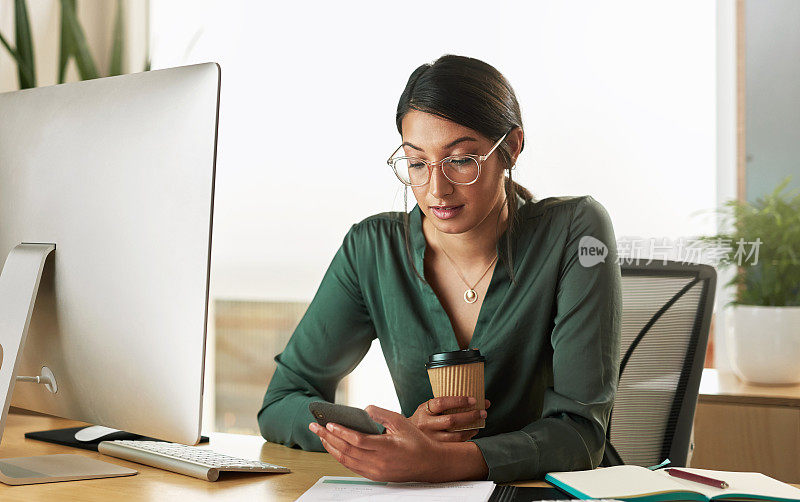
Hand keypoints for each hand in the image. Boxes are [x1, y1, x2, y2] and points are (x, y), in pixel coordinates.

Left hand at [308, 405, 482, 481]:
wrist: (428, 463)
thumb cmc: (416, 441)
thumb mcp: (401, 421)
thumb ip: (381, 414)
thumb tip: (363, 410)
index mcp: (386, 448)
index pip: (357, 440)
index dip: (341, 432)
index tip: (328, 423)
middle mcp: (378, 462)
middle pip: (347, 451)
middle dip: (328, 438)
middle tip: (315, 426)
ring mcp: (375, 471)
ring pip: (346, 461)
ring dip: (331, 448)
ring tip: (321, 435)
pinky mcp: (374, 476)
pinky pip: (352, 467)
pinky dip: (340, 456)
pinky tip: (334, 447)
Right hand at [410, 397, 489, 441]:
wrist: (406, 436)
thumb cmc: (424, 418)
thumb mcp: (427, 408)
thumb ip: (444, 404)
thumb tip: (476, 399)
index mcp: (424, 410)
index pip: (442, 402)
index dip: (459, 401)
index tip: (473, 400)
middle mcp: (425, 424)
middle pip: (451, 420)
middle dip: (470, 416)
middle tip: (483, 412)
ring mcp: (431, 439)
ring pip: (456, 435)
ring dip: (471, 428)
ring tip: (480, 421)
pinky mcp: (436, 449)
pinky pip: (456, 444)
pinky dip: (467, 437)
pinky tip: (473, 431)